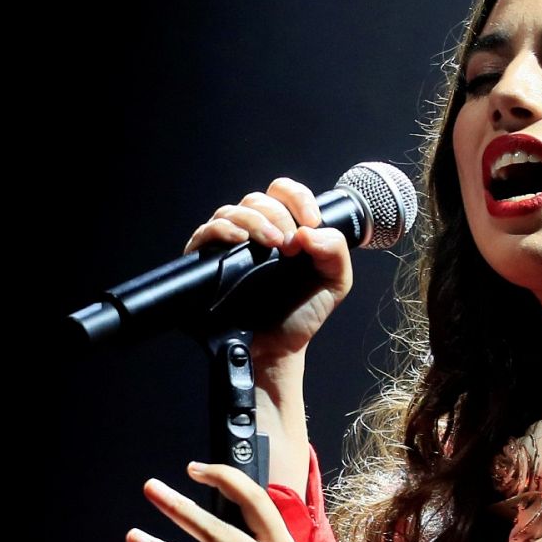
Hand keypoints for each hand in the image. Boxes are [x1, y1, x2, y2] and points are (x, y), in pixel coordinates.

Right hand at [182, 178, 353, 360]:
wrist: (277, 348)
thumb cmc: (301, 313)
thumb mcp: (334, 281)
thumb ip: (335, 251)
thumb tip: (309, 231)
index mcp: (284, 227)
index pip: (283, 192)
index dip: (297, 198)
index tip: (311, 221)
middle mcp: (254, 231)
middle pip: (257, 199)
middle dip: (278, 215)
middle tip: (291, 244)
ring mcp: (229, 244)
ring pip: (231, 211)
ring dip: (254, 221)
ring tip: (273, 243)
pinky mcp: (207, 260)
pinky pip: (206, 231)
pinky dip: (223, 230)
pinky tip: (239, 240)